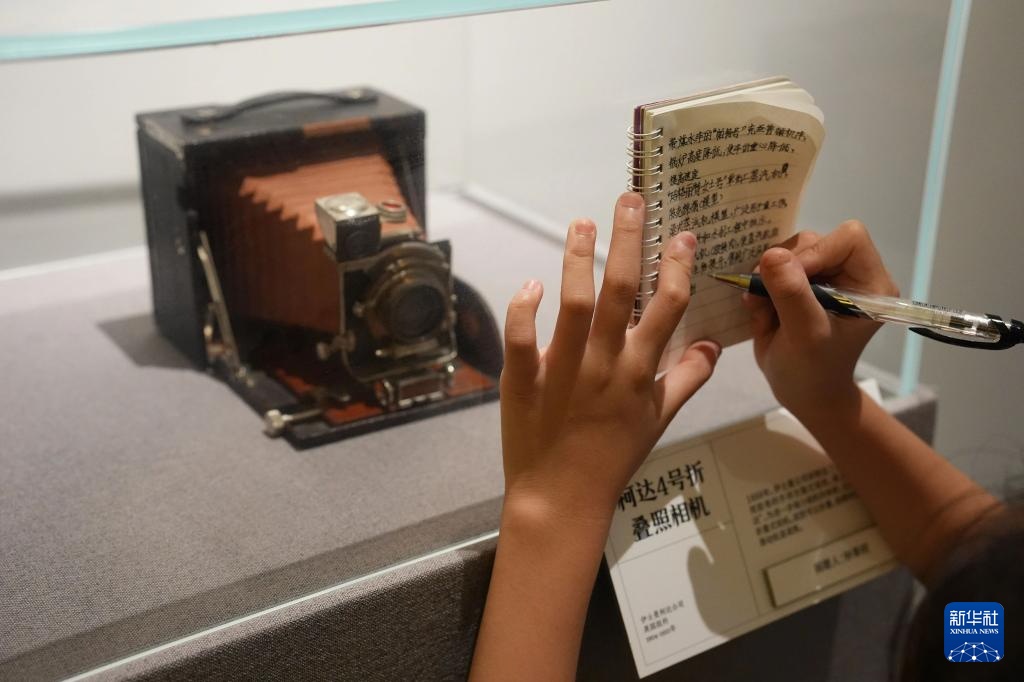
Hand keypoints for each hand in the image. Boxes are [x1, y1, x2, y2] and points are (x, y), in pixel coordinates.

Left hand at [500, 192, 719, 523]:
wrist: (562, 497)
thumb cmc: (614, 457)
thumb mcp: (659, 420)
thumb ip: (687, 379)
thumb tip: (717, 346)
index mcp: (639, 371)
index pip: (668, 307)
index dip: (676, 266)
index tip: (680, 233)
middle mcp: (605, 363)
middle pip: (620, 290)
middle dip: (628, 240)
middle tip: (629, 198)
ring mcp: (562, 370)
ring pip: (573, 304)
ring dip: (577, 259)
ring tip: (581, 222)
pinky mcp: (523, 379)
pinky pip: (522, 338)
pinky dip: (525, 308)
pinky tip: (533, 283)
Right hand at [743, 220, 897, 419]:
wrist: (802, 393)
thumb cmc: (814, 371)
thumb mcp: (805, 335)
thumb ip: (793, 294)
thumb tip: (772, 254)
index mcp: (869, 283)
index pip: (848, 239)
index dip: (816, 254)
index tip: (790, 282)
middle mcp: (849, 274)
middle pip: (813, 242)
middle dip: (784, 270)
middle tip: (767, 298)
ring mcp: (822, 277)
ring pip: (787, 253)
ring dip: (767, 281)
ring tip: (764, 312)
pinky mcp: (798, 284)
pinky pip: (771, 268)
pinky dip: (760, 288)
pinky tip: (761, 313)